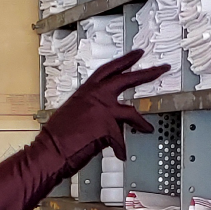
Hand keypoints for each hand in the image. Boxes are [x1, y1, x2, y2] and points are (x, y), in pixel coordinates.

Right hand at [43, 50, 168, 166]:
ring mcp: (103, 110)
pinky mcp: (108, 128)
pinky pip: (121, 140)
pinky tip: (119, 155)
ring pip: (132, 113)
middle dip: (147, 73)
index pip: (109, 69)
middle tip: (161, 69)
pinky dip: (119, 149)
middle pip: (127, 79)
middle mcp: (96, 96)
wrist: (50, 151)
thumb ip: (90, 108)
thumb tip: (100, 115)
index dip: (125, 61)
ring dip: (141, 123)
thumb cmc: (56, 136)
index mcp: (86, 91)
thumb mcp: (72, 112)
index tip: (138, 54)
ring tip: (147, 128)